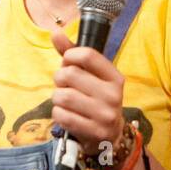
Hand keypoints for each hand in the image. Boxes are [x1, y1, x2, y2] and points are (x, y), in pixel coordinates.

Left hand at [50, 30, 125, 156]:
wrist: (110, 137)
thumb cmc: (96, 99)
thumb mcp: (91, 76)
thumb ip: (73, 53)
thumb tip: (55, 32)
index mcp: (115, 77)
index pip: (88, 55)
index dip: (70, 56)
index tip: (68, 62)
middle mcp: (113, 95)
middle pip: (70, 75)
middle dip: (59, 79)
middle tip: (63, 85)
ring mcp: (105, 115)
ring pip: (63, 96)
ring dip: (57, 97)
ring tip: (64, 101)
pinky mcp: (94, 132)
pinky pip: (62, 116)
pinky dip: (58, 114)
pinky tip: (66, 115)